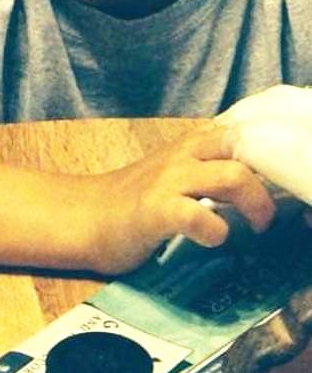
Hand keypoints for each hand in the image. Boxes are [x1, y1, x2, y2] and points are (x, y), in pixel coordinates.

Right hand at [82, 124, 277, 274]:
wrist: (87, 216)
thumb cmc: (139, 199)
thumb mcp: (180, 170)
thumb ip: (216, 166)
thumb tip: (265, 179)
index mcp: (194, 143)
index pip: (247, 132)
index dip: (273, 154)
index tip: (285, 179)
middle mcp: (183, 155)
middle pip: (247, 149)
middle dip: (272, 183)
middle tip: (268, 213)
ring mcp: (168, 181)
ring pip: (231, 176)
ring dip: (255, 205)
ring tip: (255, 228)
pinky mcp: (154, 211)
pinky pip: (196, 216)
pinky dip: (215, 231)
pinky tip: (213, 239)